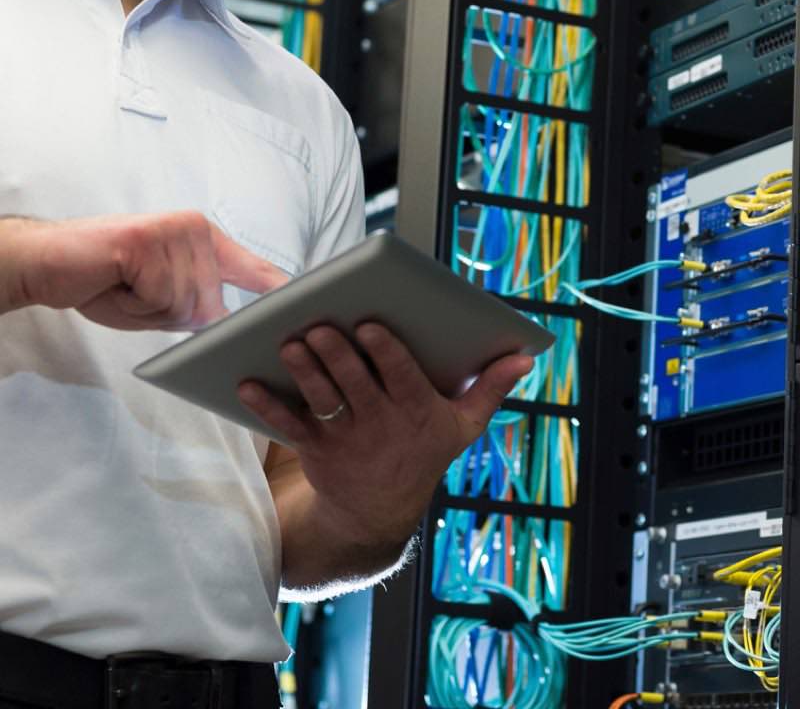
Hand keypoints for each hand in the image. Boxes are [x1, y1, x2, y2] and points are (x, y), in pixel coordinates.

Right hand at [1, 211, 285, 330]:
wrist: (50, 262)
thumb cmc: (106, 282)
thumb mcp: (161, 299)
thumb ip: (197, 306)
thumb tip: (227, 322)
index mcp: (203, 239)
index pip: (251, 266)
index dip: (277, 286)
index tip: (308, 299)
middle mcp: (195, 229)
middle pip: (209, 303)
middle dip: (169, 314)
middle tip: (135, 293)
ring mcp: (173, 231)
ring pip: (184, 303)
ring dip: (149, 308)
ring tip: (124, 286)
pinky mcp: (148, 239)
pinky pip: (158, 295)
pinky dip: (134, 301)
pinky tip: (115, 281)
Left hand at [239, 322, 532, 548]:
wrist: (379, 513)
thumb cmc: (423, 452)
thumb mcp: (464, 426)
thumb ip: (491, 388)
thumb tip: (525, 356)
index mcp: (416, 410)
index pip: (401, 376)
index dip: (385, 352)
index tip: (371, 324)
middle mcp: (379, 424)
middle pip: (354, 384)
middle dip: (336, 355)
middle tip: (318, 326)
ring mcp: (344, 438)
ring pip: (321, 400)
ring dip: (302, 372)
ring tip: (289, 344)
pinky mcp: (314, 448)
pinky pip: (287, 425)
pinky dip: (266, 405)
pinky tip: (246, 383)